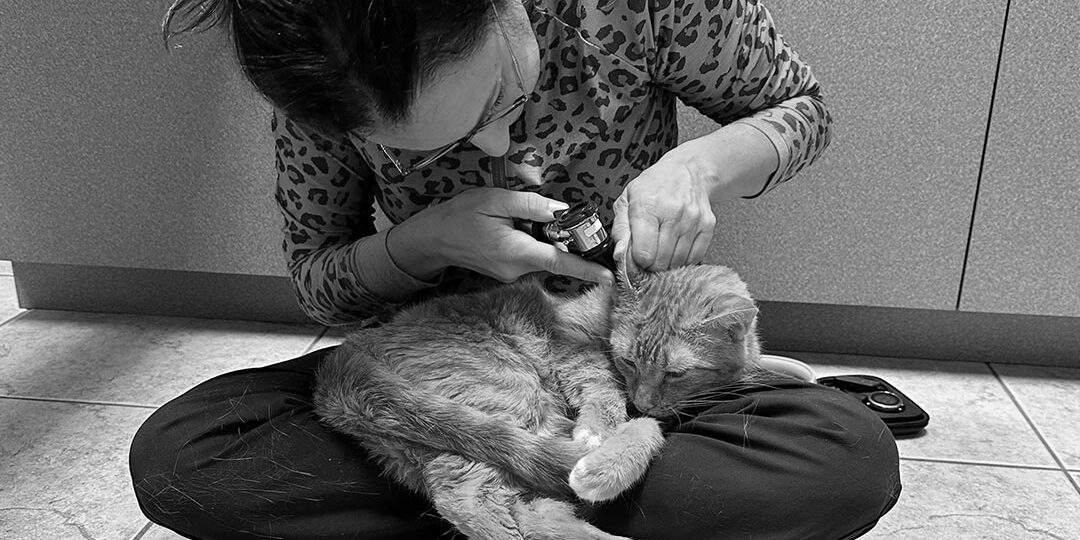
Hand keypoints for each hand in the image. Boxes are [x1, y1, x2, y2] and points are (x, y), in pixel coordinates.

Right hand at [389, 188, 613, 283]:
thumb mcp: (496, 200)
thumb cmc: (461, 215)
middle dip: (563, 239)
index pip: (559, 262)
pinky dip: (532, 243)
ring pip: (542, 256)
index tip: (609, 276)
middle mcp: (516, 270)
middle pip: (555, 256)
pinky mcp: (508, 273)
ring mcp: (512, 275)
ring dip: (543, 238)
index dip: (586, 269)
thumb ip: (532, 205)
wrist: (433, 238)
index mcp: (515, 251)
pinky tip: (512, 228)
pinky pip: (531, 257)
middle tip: (553, 218)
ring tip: (516, 219)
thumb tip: (561, 210)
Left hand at [611, 158, 716, 270]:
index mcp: (648, 206)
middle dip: (651, 265)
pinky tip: (675, 247)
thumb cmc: (654, 186)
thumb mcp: (627, 200)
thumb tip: (620, 254)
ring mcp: (693, 220)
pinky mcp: (708, 226)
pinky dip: (683, 259)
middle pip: (661, 261)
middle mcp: (673, 213)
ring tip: (661, 249)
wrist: (688, 170)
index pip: (644, 252)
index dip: (636, 262)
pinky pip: (694, 257)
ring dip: (667, 263)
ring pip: (677, 262)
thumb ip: (620, 229)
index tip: (635, 258)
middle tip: (648, 254)